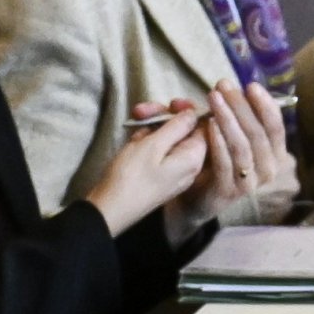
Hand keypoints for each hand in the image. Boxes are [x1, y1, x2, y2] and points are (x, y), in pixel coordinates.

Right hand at [80, 107, 209, 236]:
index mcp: (195, 157)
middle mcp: (190, 165)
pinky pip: (158, 152)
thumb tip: (195, 113)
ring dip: (150, 129)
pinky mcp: (159, 176)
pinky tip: (132, 142)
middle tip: (139, 111)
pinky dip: (146, 143)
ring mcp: (174, 171)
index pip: (204, 125)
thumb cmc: (131, 175)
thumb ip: (178, 126)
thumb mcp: (153, 145)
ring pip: (168, 139)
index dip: (187, 110)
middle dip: (163, 117)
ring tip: (133, 129)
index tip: (169, 103)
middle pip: (184, 130)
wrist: (109, 210)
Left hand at [182, 81, 295, 218]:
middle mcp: (268, 170)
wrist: (196, 199)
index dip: (265, 105)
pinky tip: (209, 124)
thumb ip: (231, 112)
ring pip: (243, 146)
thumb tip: (221, 85)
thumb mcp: (228, 135)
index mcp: (274, 154)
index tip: (250, 85)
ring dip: (228, 118)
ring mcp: (250, 183)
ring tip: (214, 98)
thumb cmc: (216, 161)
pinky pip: (226, 162)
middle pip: (258, 133)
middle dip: (241, 105)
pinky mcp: (229, 192)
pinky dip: (218, 142)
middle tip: (223, 86)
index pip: (276, 127)